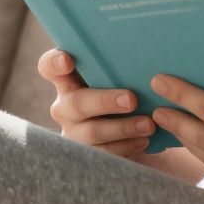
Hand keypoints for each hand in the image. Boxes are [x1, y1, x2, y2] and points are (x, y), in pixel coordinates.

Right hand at [39, 49, 203, 183]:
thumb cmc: (124, 88)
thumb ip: (121, 64)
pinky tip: (145, 140)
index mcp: (69, 80)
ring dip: (123, 128)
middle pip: (76, 103)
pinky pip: (105, 153)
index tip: (68, 61)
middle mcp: (66, 105)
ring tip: (148, 124)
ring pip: (92, 132)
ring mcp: (75, 131)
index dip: (54, 64)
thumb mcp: (118, 75)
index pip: (49, 67)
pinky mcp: (88, 154)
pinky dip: (127, 146)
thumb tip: (154, 49)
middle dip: (104, 101)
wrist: (131, 127)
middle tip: (131, 99)